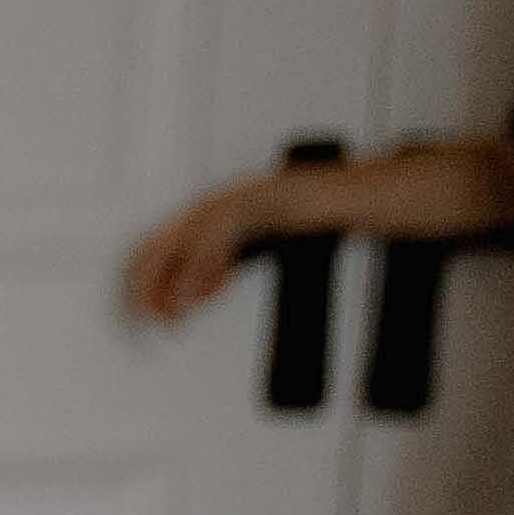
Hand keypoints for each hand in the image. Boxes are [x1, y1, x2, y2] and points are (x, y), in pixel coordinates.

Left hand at [126, 134, 513, 317]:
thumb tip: (192, 295)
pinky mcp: (270, 198)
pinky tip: (208, 291)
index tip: (147, 313)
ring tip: (179, 314)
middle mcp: (221, 201)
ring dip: (178, 281)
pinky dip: (211, 264)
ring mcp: (245, 196)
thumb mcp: (261, 246)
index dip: (147, 279)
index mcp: (213, 212)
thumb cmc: (316, 219)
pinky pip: (228, 230)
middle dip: (151, 283)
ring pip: (190, 238)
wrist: (366, 193)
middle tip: (155, 321)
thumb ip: (225, 265)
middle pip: (163, 241)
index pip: (160, 244)